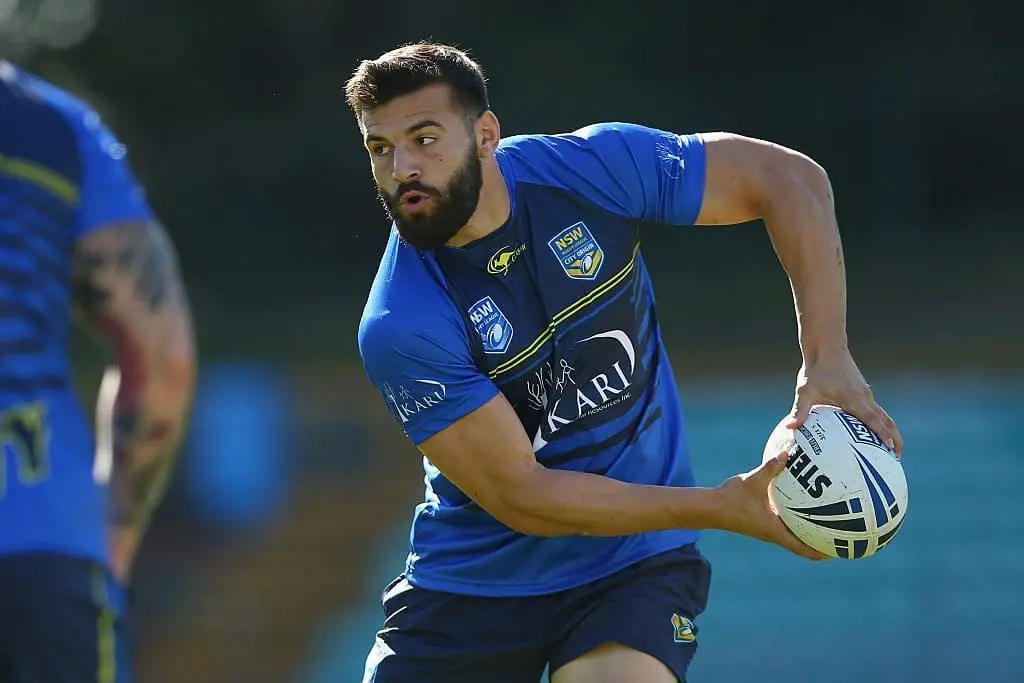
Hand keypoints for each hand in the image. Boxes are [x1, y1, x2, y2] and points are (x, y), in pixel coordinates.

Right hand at [713, 452, 828, 560]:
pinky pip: (781, 525)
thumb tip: (788, 453)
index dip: (819, 552)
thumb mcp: (753, 480)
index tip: (837, 552)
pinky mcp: (758, 522)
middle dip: (818, 544)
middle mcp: (771, 533)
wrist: (709, 507)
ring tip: (823, 525)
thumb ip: (772, 467)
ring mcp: (765, 529)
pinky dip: (792, 522)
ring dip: (805, 534)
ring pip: (791, 536)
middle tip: (836, 539)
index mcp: (773, 530)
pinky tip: (796, 507)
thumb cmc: (730, 498)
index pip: (801, 548)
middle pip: (800, 545)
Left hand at [787, 348, 902, 455]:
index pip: (871, 419)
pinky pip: (876, 410)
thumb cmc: (815, 369)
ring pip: (883, 415)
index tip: (890, 447)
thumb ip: (800, 409)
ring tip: (892, 450)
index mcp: (852, 398)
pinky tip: (875, 433)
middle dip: (894, 438)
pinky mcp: (863, 391)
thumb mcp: (805, 390)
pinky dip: (881, 423)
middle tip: (897, 457)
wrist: (827, 347)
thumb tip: (791, 427)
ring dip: (890, 431)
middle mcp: (864, 397)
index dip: (881, 433)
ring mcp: (865, 394)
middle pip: (885, 420)